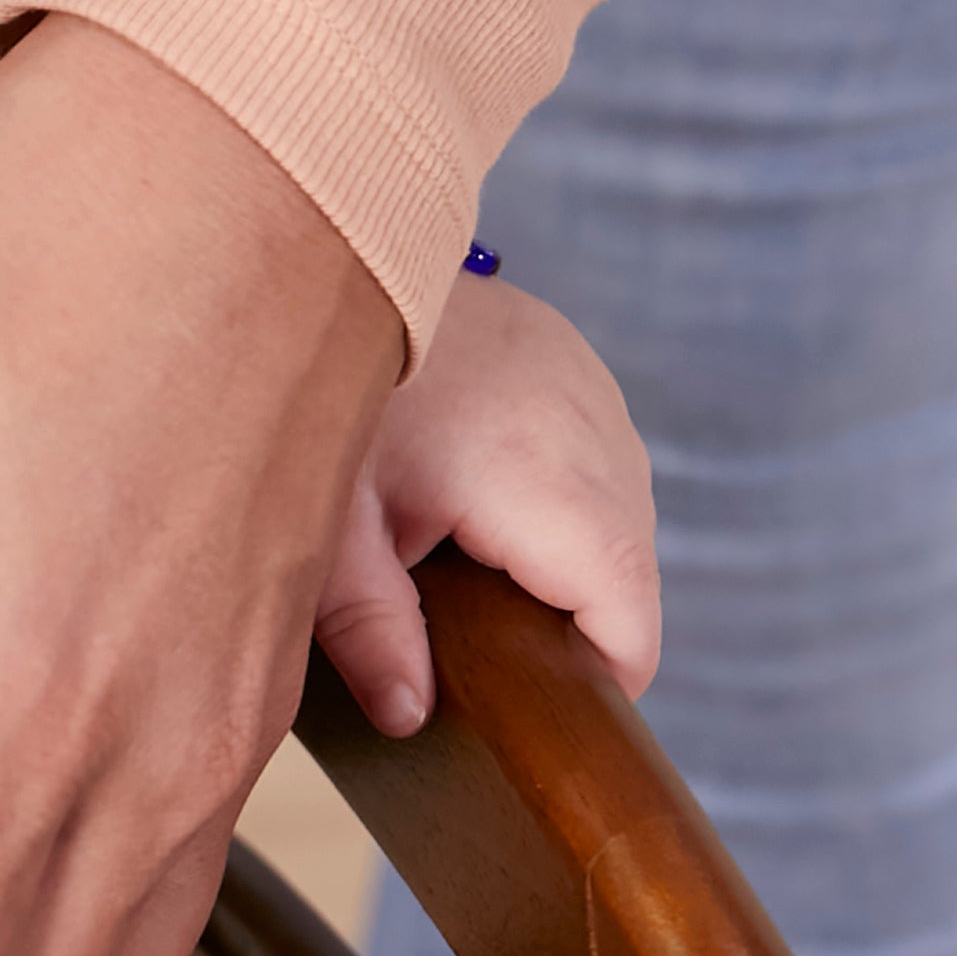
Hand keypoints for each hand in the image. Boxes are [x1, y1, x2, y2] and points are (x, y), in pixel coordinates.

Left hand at [314, 268, 657, 733]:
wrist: (335, 238)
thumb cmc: (329, 384)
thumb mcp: (328, 520)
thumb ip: (369, 626)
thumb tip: (410, 716)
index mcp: (550, 481)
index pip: (628, 620)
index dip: (594, 684)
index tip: (534, 714)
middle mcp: (598, 435)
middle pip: (627, 575)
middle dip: (564, 625)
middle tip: (473, 652)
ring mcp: (594, 392)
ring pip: (616, 517)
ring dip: (559, 557)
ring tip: (462, 572)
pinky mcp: (574, 365)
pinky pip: (594, 461)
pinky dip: (551, 497)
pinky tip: (471, 502)